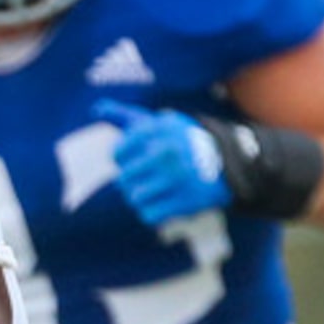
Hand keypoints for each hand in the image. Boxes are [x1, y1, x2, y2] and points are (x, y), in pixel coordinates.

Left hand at [95, 99, 226, 226]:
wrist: (226, 161)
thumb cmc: (179, 141)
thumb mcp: (156, 122)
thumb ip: (124, 116)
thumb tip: (96, 108)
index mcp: (158, 129)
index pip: (117, 154)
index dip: (122, 159)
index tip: (137, 156)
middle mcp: (167, 150)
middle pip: (123, 179)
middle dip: (131, 180)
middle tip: (147, 176)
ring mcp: (178, 177)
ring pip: (134, 198)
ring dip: (140, 197)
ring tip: (153, 189)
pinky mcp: (186, 201)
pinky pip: (148, 215)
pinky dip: (153, 212)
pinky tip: (164, 201)